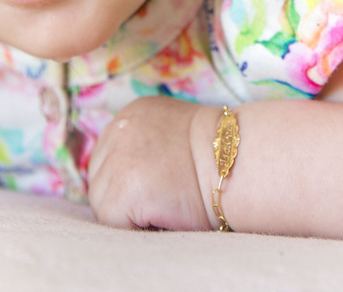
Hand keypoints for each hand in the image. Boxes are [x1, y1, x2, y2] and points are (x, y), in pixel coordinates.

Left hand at [88, 96, 214, 230]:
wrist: (242, 163)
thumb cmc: (221, 159)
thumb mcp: (175, 134)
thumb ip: (145, 144)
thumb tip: (127, 176)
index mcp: (133, 113)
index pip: (108, 157)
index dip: (130, 180)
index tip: (160, 186)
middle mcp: (119, 129)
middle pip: (99, 179)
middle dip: (125, 197)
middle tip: (166, 198)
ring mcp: (118, 158)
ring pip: (103, 203)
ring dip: (130, 214)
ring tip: (167, 206)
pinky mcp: (124, 189)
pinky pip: (113, 222)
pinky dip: (135, 228)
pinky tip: (164, 216)